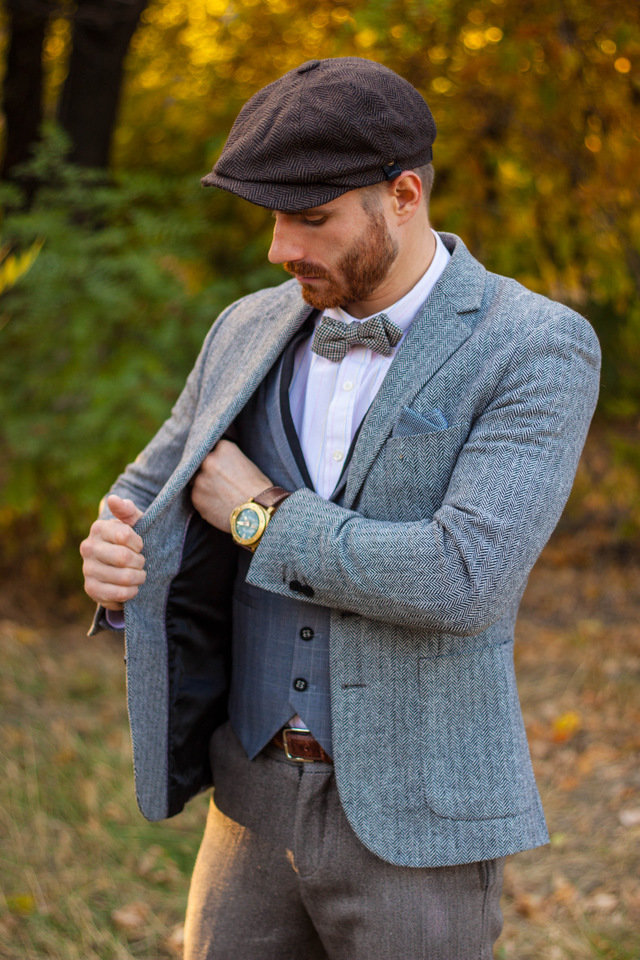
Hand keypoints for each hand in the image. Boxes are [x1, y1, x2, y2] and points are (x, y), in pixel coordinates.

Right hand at [80, 495, 145, 609]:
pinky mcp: (91, 589)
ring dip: (138, 577)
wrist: (122, 566)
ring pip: (123, 577)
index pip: (124, 535)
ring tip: (139, 575)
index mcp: (98, 528)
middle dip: (140, 562)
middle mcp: (88, 547)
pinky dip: (131, 592)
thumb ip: (127, 510)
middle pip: (123, 558)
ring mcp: (87, 569)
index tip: (139, 546)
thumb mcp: (134, 522)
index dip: (138, 543)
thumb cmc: (131, 540)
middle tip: (141, 562)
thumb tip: (113, 499)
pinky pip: (118, 594)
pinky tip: (132, 587)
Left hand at [191, 439, 271, 531]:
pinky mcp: (195, 497)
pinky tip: (220, 506)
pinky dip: (205, 502)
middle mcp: (209, 460)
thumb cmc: (259, 490)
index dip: (219, 461)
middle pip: (202, 464)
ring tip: (224, 498)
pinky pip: (197, 498)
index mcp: (224, 448)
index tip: (224, 470)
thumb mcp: (247, 465)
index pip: (214, 450)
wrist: (258, 514)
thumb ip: (227, 461)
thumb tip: (215, 467)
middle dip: (209, 473)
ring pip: (198, 482)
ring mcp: (200, 479)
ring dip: (206, 488)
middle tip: (223, 484)